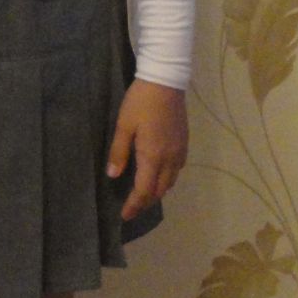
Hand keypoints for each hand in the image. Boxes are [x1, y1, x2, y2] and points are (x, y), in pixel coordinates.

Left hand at [107, 78, 187, 221]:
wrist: (165, 82)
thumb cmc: (140, 102)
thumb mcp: (124, 125)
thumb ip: (119, 152)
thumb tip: (113, 176)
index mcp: (153, 156)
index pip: (144, 191)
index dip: (134, 206)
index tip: (124, 216)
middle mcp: (170, 159)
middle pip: (159, 191)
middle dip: (145, 202)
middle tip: (131, 208)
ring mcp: (180, 152)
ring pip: (170, 182)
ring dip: (156, 192)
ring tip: (142, 195)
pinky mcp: (184, 143)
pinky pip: (176, 171)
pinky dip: (166, 179)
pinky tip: (157, 174)